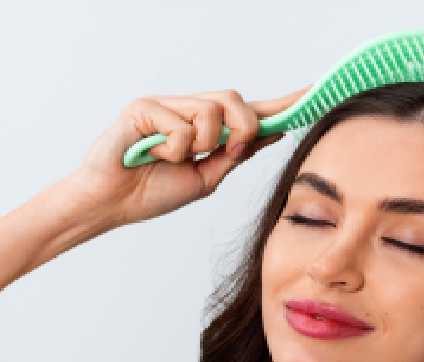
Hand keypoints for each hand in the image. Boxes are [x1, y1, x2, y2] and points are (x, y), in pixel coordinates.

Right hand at [62, 86, 311, 232]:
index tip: (313, 94)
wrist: (110, 206)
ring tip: (172, 159)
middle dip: (241, 129)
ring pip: (210, 110)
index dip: (280, 102)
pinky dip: (171, 151)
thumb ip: (235, 154)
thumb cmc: (150, 193)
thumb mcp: (206, 177)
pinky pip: (180, 126)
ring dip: (200, 145)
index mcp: (203, 127)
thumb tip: (272, 133)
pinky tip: (150, 156)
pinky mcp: (144, 107)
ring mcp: (165, 104)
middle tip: (224, 153)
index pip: (248, 108)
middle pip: (235, 100)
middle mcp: (186, 108)